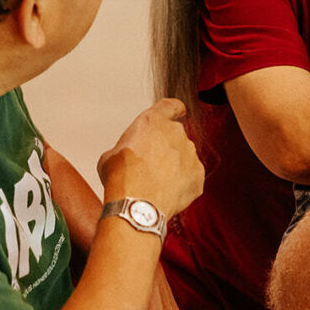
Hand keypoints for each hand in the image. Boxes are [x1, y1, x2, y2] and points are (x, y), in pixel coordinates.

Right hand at [98, 98, 204, 216]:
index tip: (177, 112)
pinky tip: (166, 193)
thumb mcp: (110, 154)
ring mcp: (190, 153)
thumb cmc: (122, 178)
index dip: (174, 110)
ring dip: (174, 167)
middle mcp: (176, 133)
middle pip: (174, 136)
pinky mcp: (198, 174)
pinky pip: (191, 177)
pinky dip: (182, 184)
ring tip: (155, 184)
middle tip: (149, 166)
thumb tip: (125, 157)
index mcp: (154, 121)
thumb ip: (126, 147)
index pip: (171, 106)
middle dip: (165, 148)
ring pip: (184, 157)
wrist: (138, 204)